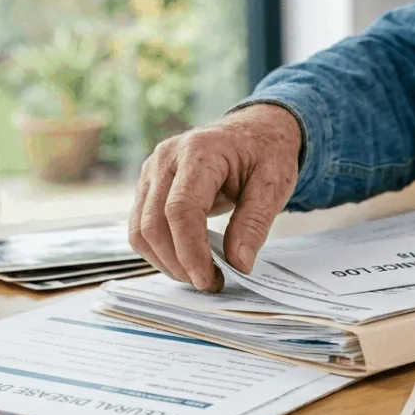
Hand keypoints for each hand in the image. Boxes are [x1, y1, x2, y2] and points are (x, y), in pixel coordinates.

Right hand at [129, 103, 301, 291]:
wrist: (255, 131)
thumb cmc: (266, 153)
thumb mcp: (274, 185)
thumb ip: (255, 223)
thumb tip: (238, 264)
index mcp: (200, 151)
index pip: (180, 209)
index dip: (190, 251)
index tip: (209, 279)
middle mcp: (167, 157)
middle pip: (154, 223)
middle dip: (178, 262)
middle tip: (210, 284)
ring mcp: (153, 170)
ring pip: (140, 228)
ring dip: (165, 261)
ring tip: (200, 276)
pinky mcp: (150, 184)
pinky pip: (141, 225)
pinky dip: (160, 250)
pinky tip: (187, 261)